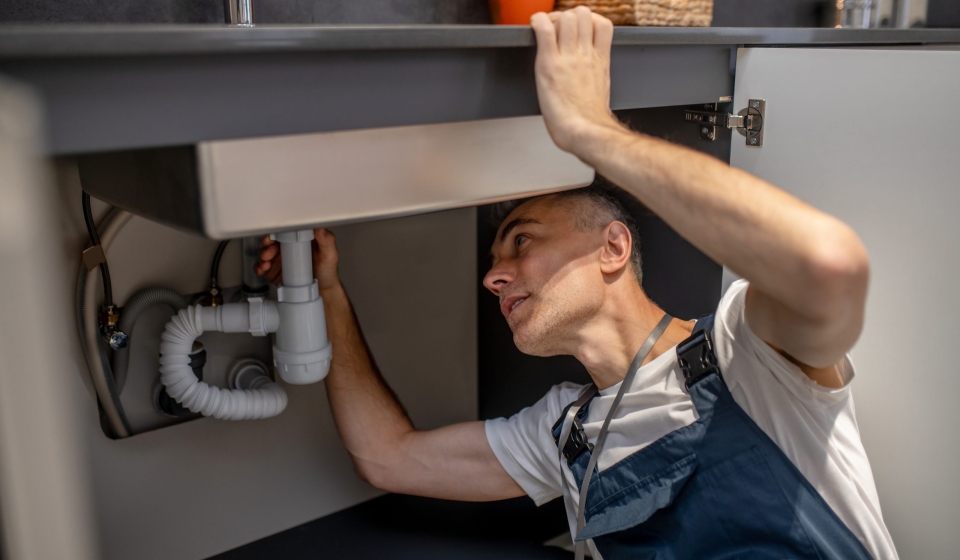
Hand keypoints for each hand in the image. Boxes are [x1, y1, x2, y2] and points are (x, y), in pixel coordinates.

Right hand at [255, 228, 341, 293]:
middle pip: (272, 242)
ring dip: (262, 257)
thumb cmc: (327, 271)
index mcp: (300, 240)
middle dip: (267, 246)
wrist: (323, 291)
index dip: (278, 232)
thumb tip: (319, 227)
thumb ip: (327, 240)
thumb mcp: (330, 254)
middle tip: (268, 253)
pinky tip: (262, 269)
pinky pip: (263, 267)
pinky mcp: (274, 272)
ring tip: (266, 263)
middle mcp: (288, 248)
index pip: (285, 232)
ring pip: (265, 254)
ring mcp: (280, 260)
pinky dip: (259, 267)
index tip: (274, 237)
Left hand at [530, 7, 619, 154]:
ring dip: (554, 19)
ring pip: (566, 17)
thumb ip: (595, 75)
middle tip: (558, 30)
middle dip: (569, 16)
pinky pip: (544, 30)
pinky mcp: (549, 64)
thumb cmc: (589, 121)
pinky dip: (538, 22)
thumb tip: (588, 76)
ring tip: (547, 31)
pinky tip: (534, 27)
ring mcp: (568, 58)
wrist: (585, 132)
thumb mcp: (600, 90)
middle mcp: (585, 55)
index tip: (579, 28)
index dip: (590, 20)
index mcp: (599, 61)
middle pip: (583, 14)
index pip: (603, 24)